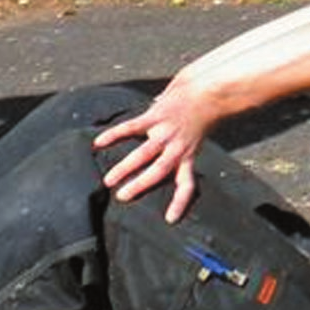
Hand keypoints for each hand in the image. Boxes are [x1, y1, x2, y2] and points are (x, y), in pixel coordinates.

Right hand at [93, 71, 219, 223]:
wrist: (211, 89)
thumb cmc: (206, 111)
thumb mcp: (199, 134)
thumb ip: (181, 143)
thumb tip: (164, 147)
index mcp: (188, 155)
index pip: (186, 184)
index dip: (179, 202)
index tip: (170, 220)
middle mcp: (177, 147)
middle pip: (157, 172)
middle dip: (139, 185)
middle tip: (121, 197)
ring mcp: (165, 132)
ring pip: (142, 154)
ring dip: (124, 167)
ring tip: (108, 179)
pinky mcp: (155, 116)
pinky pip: (131, 127)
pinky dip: (114, 135)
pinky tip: (98, 142)